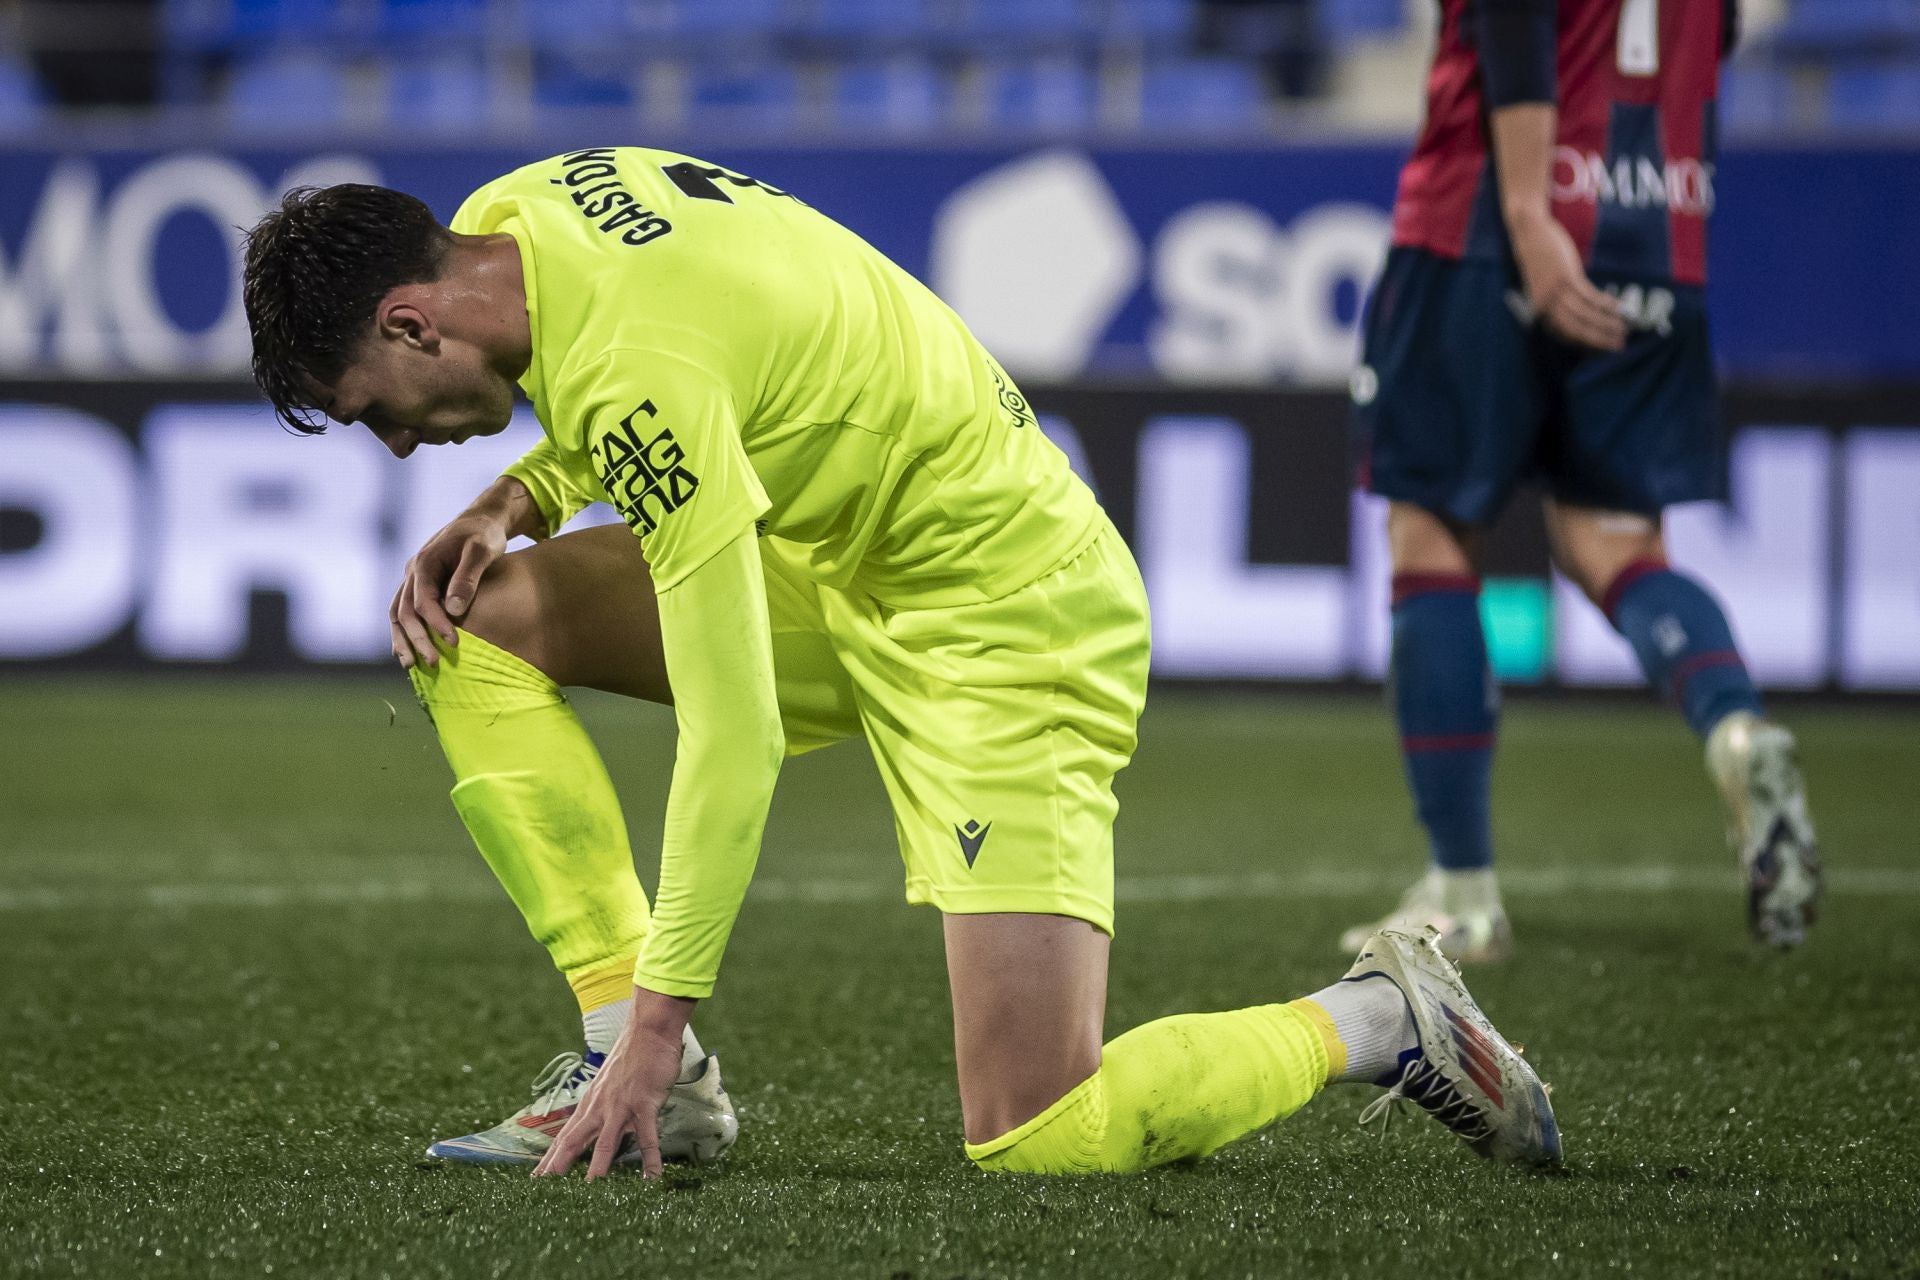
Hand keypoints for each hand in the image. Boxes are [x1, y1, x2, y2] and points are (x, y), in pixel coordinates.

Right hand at [389, 510, 508, 668]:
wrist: (480, 522)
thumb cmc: (484, 535)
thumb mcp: (482, 551)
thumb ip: (468, 577)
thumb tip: (454, 609)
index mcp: (425, 562)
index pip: (423, 600)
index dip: (436, 623)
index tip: (454, 642)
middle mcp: (412, 572)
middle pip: (405, 611)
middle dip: (417, 639)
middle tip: (435, 662)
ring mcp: (412, 580)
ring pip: (397, 613)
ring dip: (402, 640)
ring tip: (411, 666)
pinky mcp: (418, 586)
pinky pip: (403, 612)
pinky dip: (402, 632)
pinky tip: (408, 652)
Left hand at [533, 988, 694, 1180]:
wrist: (648, 1032)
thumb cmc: (631, 1057)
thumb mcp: (609, 1085)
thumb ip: (603, 1107)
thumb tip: (601, 1126)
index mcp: (589, 1105)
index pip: (564, 1137)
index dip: (549, 1160)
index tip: (535, 1181)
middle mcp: (599, 1108)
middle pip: (572, 1143)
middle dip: (557, 1169)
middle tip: (543, 1194)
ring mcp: (620, 1107)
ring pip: (604, 1145)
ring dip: (596, 1171)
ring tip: (589, 1196)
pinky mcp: (643, 1105)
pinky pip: (646, 1138)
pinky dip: (650, 1159)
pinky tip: (651, 1179)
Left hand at [1507, 208, 1628, 351]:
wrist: (1530, 233)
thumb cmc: (1539, 260)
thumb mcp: (1543, 284)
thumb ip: (1557, 301)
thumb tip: (1580, 316)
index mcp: (1539, 309)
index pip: (1565, 334)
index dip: (1586, 342)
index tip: (1603, 347)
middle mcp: (1545, 305)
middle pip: (1576, 329)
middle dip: (1599, 339)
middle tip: (1619, 346)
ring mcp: (1555, 291)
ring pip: (1585, 314)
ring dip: (1606, 323)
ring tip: (1623, 329)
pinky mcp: (1565, 277)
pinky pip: (1589, 296)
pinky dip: (1605, 304)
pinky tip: (1618, 307)